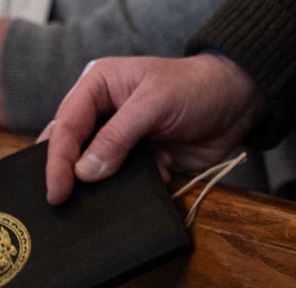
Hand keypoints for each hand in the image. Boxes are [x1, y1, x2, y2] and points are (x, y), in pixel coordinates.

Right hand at [41, 52, 262, 205]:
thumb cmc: (196, 88)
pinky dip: (119, 192)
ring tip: (81, 210)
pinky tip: (124, 200)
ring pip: (91, 167)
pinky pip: (118, 181)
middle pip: (71, 146)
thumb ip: (118, 136)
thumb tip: (85, 172)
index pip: (67, 123)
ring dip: (92, 187)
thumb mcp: (155, 103)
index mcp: (99, 85)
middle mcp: (103, 110)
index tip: (57, 190)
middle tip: (59, 203)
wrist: (238, 103)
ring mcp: (119, 137)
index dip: (57, 158)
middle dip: (65, 173)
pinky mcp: (137, 158)